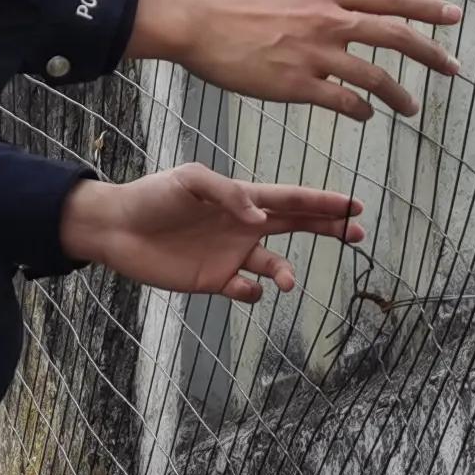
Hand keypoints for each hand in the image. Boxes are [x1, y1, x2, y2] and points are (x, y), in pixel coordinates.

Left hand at [60, 167, 364, 301]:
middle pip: (295, 227)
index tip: (353, 205)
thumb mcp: (190, 180)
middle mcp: (243, 226)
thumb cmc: (153, 195)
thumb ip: (227, 195)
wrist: (117, 227)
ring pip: (273, 264)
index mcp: (241, 198)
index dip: (323, 202)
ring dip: (285, 272)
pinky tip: (244, 289)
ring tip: (287, 280)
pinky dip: (252, 294)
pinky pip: (244, 290)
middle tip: (357, 234)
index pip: (291, 199)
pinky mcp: (213, 280)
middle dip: (327, 229)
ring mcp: (230, 254)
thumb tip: (258, 217)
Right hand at [129, 0, 461, 119]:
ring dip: (399, 95)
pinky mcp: (298, 85)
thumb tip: (338, 8)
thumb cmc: (234, 3)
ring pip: (376, 77)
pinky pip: (344, 102)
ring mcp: (316, 54)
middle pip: (396, 37)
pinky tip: (367, 115)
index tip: (455, 16)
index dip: (426, 8)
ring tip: (412, 108)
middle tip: (454, 68)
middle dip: (431, 54)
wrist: (198, 20)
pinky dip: (362, 110)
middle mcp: (329, 20)